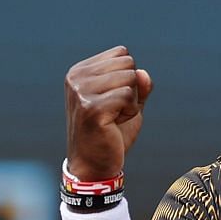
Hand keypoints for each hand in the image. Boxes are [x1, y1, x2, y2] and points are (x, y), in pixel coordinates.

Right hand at [64, 46, 153, 180]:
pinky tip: (114, 125)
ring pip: (130, 78)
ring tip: (114, 119)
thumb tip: (143, 73)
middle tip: (115, 112)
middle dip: (132, 89)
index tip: (113, 100)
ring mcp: (81, 91)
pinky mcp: (91, 107)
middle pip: (128, 64)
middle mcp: (77, 77)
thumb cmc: (110, 133)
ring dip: (131, 102)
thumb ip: (138, 85)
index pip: (122, 54)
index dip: (128, 78)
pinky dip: (130, 112)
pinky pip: (129, 96)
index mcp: (80, 71)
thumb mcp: (128, 103)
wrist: (94, 165)